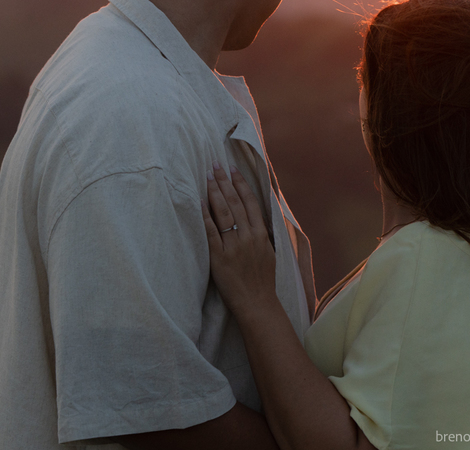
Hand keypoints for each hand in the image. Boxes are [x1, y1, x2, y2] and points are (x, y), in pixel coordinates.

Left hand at [202, 163, 277, 320]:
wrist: (257, 303)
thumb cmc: (263, 279)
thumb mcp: (269, 252)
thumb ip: (261, 233)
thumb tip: (254, 216)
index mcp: (262, 234)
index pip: (250, 202)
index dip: (241, 184)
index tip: (233, 170)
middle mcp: (249, 237)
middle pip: (236, 203)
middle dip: (225, 182)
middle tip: (215, 165)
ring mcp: (234, 247)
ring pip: (224, 213)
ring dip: (215, 193)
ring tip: (208, 177)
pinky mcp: (219, 258)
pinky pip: (210, 233)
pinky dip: (205, 216)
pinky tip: (200, 202)